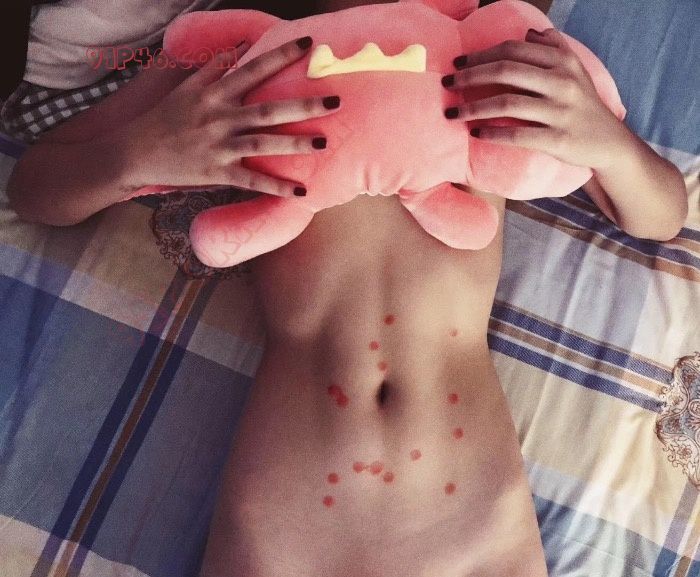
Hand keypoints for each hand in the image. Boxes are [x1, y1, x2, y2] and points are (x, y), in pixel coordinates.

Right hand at [122, 36, 341, 196]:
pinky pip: (251, 182)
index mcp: (214, 93)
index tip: (308, 45)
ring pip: (263, 144)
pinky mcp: (217, 172)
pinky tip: (301, 191)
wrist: (135, 152)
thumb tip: (238, 48)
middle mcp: (219, 118)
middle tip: (335, 100)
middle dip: (303, 105)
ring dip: (294, 143)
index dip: (281, 56)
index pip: (253, 69)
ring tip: (324, 141)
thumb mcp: (186, 88)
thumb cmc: (164, 118)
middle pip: (267, 109)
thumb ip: (213, 68)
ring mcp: (219, 146)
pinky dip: (276, 188)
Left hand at [442, 28, 625, 169]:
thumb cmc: (583, 104)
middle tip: (447, 84)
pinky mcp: (557, 139)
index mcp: (563, 61)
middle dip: (470, 76)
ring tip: (452, 114)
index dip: (481, 54)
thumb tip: (528, 34)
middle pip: (506, 71)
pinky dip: (492, 133)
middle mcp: (562, 82)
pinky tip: (475, 133)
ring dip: (473, 108)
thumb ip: (553, 48)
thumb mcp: (575, 70)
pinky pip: (517, 135)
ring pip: (507, 103)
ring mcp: (560, 111)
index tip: (458, 62)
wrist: (609, 142)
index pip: (513, 50)